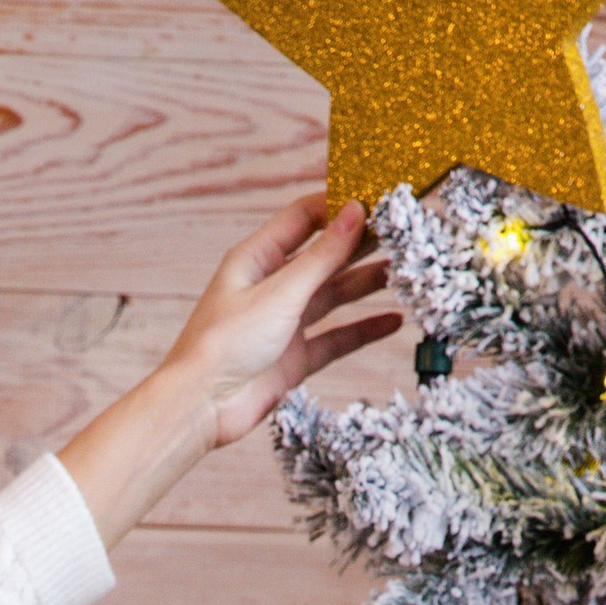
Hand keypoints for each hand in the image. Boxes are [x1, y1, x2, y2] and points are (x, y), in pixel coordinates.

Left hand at [159, 192, 399, 450]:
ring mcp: (284, 323)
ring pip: (333, 295)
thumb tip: (355, 212)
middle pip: (324, 256)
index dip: (338, 205)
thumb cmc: (225, 343)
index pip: (304, 217)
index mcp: (257, 258)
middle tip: (401, 231)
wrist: (201, 407)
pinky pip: (336, 338)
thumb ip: (322, 256)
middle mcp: (271, 286)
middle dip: (360, 243)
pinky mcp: (293, 358)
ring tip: (404, 271)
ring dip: (366, 284)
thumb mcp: (280, 292)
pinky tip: (392, 321)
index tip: (376, 197)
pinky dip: (363, 330)